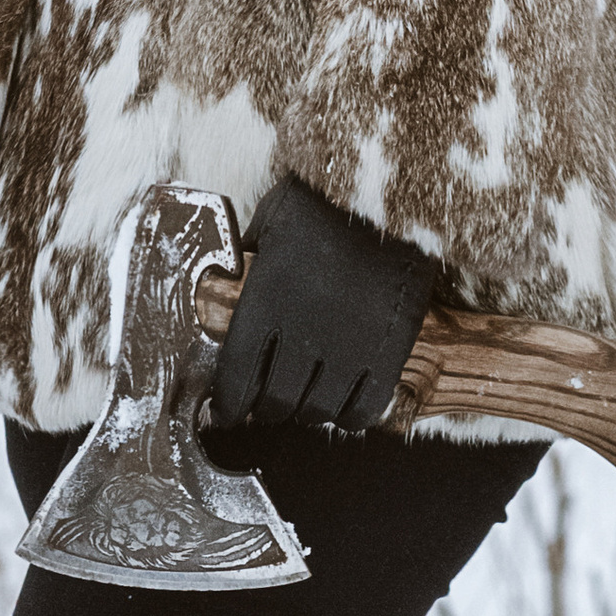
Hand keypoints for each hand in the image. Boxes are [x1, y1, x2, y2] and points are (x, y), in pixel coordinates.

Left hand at [212, 177, 437, 438]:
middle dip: (265, 409)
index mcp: (264, 307)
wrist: (387, 198)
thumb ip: (245, 263)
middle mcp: (302, 336)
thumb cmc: (321, 205)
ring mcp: (348, 348)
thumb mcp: (268, 225)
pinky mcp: (388, 353)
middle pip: (275, 401)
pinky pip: (364, 408)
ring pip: (316, 410)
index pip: (236, 379)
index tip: (228, 411)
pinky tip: (342, 407)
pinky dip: (349, 417)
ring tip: (303, 402)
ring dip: (304, 413)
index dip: (229, 404)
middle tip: (265, 404)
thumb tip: (227, 282)